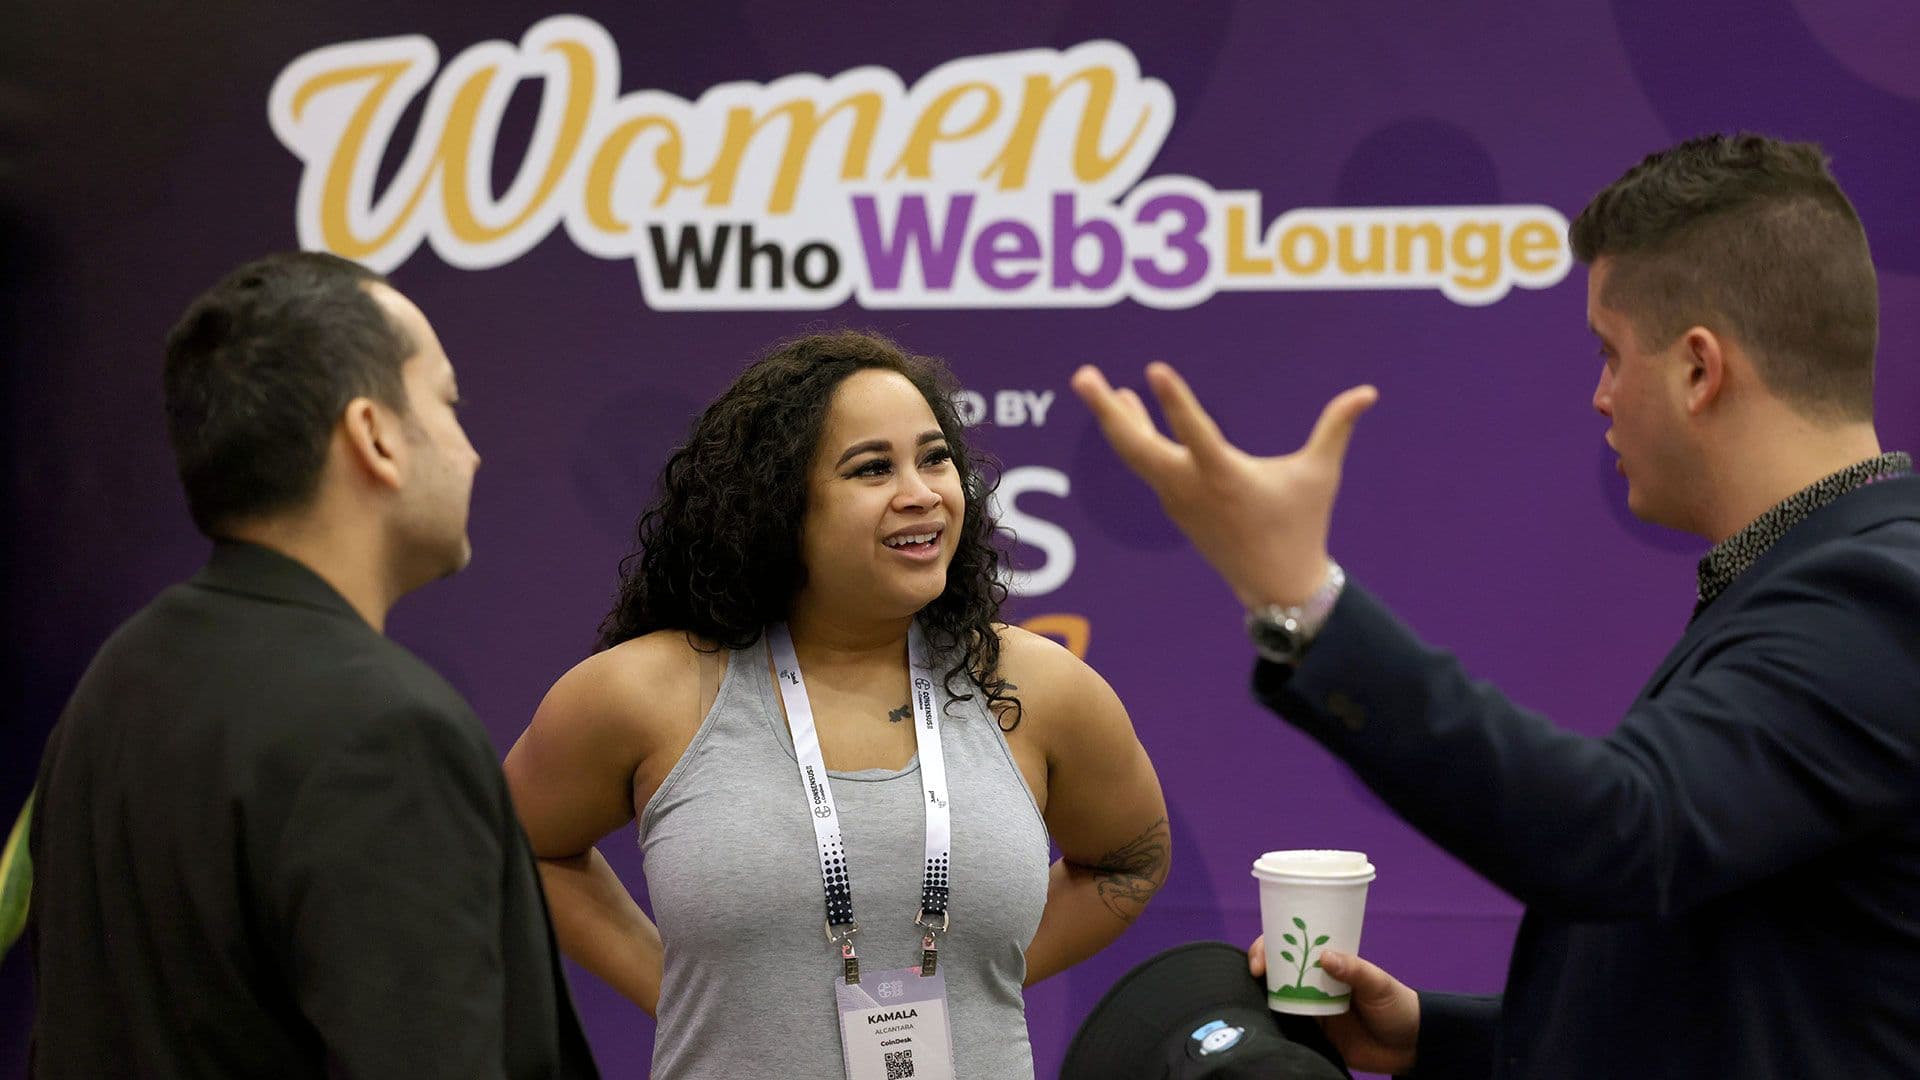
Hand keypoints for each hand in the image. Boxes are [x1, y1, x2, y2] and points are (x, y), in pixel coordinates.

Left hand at [1070, 363, 1376, 607]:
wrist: (1276, 586)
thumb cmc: (1302, 525)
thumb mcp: (1321, 475)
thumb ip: (1337, 427)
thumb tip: (1369, 391)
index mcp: (1226, 477)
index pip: (1194, 432)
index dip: (1174, 402)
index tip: (1152, 371)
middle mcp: (1192, 487)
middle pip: (1136, 446)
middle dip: (1106, 410)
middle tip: (1082, 376)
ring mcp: (1177, 498)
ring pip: (1135, 454)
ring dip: (1113, 418)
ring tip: (1092, 382)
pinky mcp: (1174, 505)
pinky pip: (1145, 464)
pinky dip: (1132, 436)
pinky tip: (1124, 410)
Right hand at [1249, 936, 1418, 1074]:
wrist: (1408, 1048)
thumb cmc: (1398, 1007)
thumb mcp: (1379, 983)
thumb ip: (1354, 970)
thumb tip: (1325, 956)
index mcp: (1332, 963)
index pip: (1297, 942)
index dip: (1274, 941)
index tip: (1264, 952)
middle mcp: (1317, 981)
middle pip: (1280, 966)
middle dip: (1262, 962)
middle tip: (1255, 970)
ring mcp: (1313, 1007)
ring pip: (1279, 993)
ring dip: (1265, 989)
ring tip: (1253, 990)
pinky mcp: (1314, 1032)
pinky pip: (1287, 1022)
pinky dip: (1274, 1017)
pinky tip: (1263, 1015)